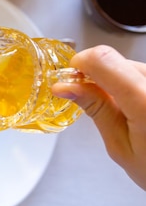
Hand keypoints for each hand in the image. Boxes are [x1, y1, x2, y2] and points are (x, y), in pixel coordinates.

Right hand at [52, 45, 145, 189]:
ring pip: (132, 66)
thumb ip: (96, 109)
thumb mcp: (119, 146)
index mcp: (145, 102)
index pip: (104, 59)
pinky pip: (145, 75)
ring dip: (118, 83)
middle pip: (117, 61)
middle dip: (98, 77)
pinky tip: (138, 111)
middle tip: (93, 103)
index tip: (71, 78)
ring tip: (125, 113)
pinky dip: (134, 87)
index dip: (81, 64)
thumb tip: (67, 86)